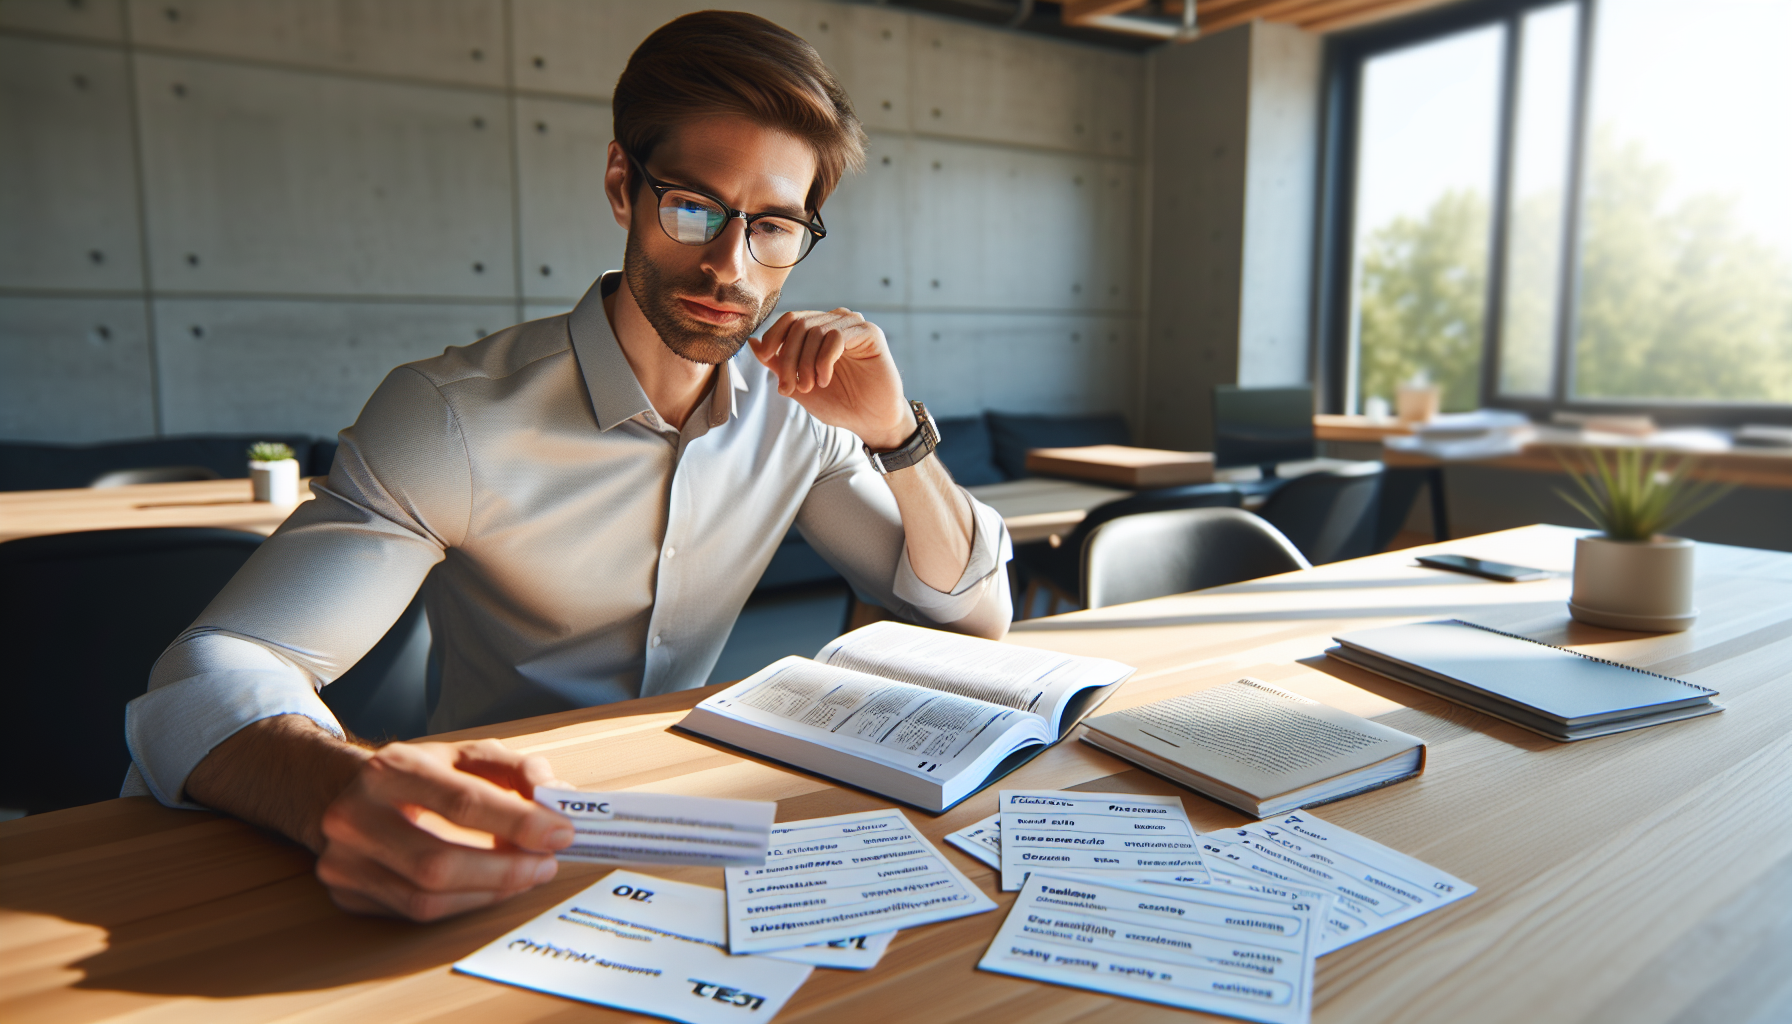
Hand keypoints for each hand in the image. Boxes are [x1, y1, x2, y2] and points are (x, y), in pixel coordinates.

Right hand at [315, 739, 574, 920]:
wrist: (346, 791)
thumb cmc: (419, 774)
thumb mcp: (465, 754)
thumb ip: (515, 768)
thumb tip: (553, 796)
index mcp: (390, 769)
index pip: (461, 802)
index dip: (518, 823)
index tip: (561, 833)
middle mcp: (355, 816)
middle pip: (439, 863)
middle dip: (505, 870)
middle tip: (547, 864)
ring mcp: (344, 860)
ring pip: (427, 898)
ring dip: (489, 892)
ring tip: (526, 875)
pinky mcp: (346, 893)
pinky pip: (415, 912)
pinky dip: (464, 903)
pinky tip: (491, 888)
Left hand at [748, 308, 914, 448]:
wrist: (869, 421)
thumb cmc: (838, 403)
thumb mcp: (799, 384)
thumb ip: (777, 364)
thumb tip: (753, 343)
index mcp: (819, 330)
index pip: (790, 319)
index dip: (774, 336)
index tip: (767, 359)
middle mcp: (836, 322)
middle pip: (799, 325)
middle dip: (789, 358)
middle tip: (790, 387)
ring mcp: (854, 326)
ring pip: (815, 330)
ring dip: (805, 363)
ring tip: (809, 387)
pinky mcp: (870, 333)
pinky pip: (837, 336)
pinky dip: (824, 360)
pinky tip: (825, 379)